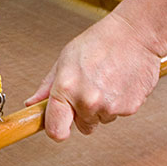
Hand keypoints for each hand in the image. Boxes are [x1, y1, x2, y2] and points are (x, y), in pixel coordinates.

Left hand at [24, 12, 161, 140]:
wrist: (134, 35)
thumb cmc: (98, 42)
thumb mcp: (65, 60)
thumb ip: (47, 87)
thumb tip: (32, 104)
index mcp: (67, 88)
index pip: (55, 130)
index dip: (56, 130)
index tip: (58, 126)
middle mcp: (87, 102)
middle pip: (82, 127)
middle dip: (83, 113)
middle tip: (89, 88)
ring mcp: (110, 107)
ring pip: (101, 119)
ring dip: (102, 106)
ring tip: (106, 80)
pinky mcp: (130, 108)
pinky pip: (119, 114)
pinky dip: (119, 102)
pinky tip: (118, 82)